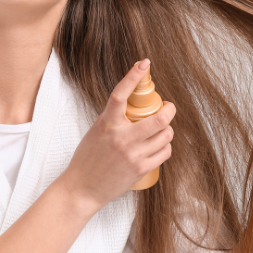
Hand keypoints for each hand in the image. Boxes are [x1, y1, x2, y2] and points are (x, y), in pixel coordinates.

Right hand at [58, 60, 175, 211]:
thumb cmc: (87, 159)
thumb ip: (112, 119)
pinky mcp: (140, 169)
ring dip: (168, 130)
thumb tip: (131, 105)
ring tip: (162, 130)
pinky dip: (166, 146)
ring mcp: (133, 154)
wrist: (82, 188)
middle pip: (158, 117)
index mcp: (107, 123)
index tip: (144, 63)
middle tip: (169, 107)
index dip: (134, 76)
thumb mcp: (96, 131)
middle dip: (169, 109)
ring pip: (166, 135)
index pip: (121, 93)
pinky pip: (164, 152)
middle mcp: (121, 137)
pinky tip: (161, 146)